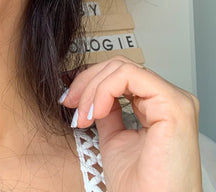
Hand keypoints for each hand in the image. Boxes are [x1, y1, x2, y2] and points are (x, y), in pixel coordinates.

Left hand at [62, 56, 201, 191]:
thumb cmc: (139, 186)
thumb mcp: (114, 137)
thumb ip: (108, 110)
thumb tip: (91, 92)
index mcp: (159, 105)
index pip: (121, 74)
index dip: (90, 81)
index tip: (70, 100)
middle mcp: (169, 98)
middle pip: (119, 66)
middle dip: (87, 82)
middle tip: (71, 103)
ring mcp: (174, 99)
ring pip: (122, 67)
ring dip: (93, 87)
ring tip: (83, 114)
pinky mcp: (173, 104)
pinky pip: (130, 77)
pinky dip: (104, 89)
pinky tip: (96, 111)